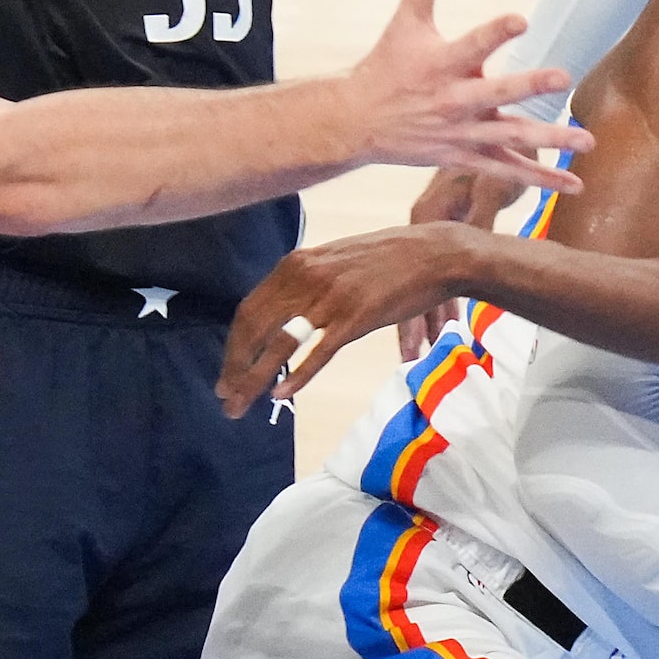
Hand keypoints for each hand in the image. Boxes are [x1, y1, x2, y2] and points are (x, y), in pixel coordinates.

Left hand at [219, 223, 488, 416]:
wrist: (433, 254)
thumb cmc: (386, 260)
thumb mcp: (333, 262)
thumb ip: (304, 282)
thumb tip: (278, 312)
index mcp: (296, 264)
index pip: (248, 310)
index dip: (233, 347)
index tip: (227, 374)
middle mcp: (306, 277)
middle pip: (254, 329)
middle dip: (234, 368)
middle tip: (225, 399)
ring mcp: (330, 298)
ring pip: (278, 345)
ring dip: (254, 379)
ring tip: (241, 405)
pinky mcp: (355, 316)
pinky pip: (317, 352)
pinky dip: (295, 377)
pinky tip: (281, 395)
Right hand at [344, 0, 590, 190]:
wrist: (357, 123)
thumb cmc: (387, 67)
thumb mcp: (405, 22)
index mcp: (441, 64)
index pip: (471, 44)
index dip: (495, 32)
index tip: (522, 19)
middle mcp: (454, 101)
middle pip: (496, 95)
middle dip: (529, 86)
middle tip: (563, 78)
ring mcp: (462, 134)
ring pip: (510, 139)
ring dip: (550, 142)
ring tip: (586, 141)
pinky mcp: (466, 158)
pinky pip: (507, 172)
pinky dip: (540, 180)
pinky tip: (573, 185)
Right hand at [396, 167, 532, 354]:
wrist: (498, 134)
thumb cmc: (494, 159)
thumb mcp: (490, 189)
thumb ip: (480, 218)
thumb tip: (472, 251)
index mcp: (428, 214)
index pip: (408, 272)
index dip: (408, 311)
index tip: (410, 343)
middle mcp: (424, 226)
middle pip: (411, 283)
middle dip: (412, 322)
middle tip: (411, 356)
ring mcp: (433, 232)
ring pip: (424, 283)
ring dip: (426, 316)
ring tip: (424, 350)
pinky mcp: (446, 234)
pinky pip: (437, 275)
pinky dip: (440, 300)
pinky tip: (443, 324)